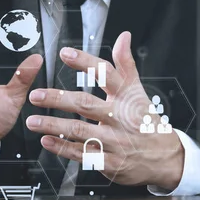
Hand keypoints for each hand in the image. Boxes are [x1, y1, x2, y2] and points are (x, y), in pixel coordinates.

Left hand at [26, 32, 183, 189]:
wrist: (166, 159)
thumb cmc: (147, 123)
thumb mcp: (139, 93)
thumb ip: (126, 65)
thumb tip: (123, 37)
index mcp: (126, 98)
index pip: (106, 74)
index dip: (86, 62)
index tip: (65, 54)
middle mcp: (118, 118)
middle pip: (86, 104)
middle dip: (59, 99)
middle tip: (36, 95)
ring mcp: (113, 141)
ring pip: (79, 130)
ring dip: (54, 125)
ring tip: (33, 120)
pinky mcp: (109, 161)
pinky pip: (82, 154)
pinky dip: (62, 148)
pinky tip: (47, 141)